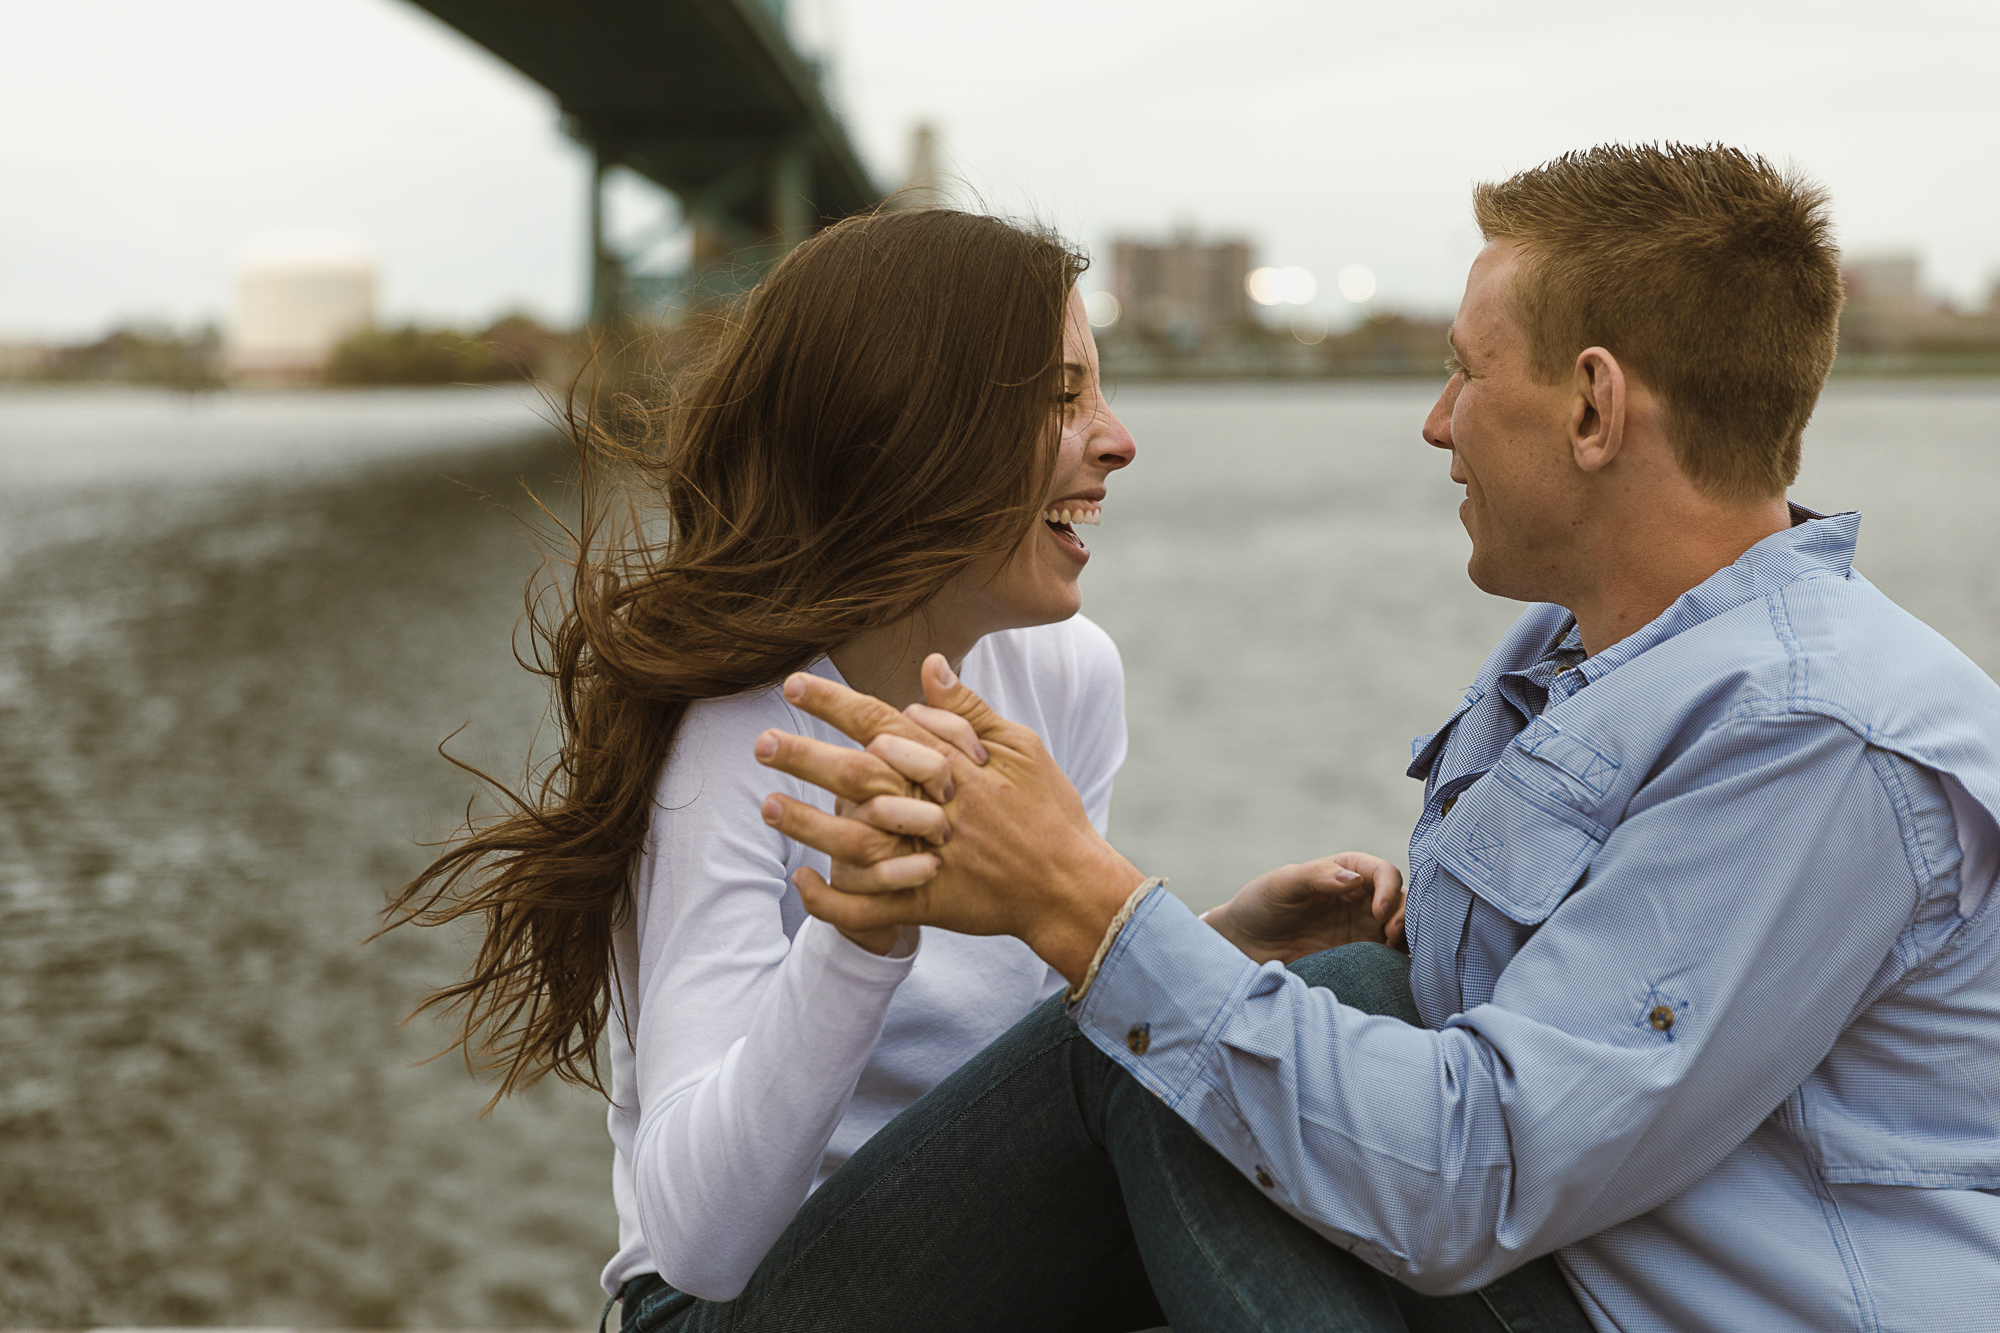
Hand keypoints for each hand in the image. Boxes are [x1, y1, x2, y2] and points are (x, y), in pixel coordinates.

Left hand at [755, 655, 1144, 985]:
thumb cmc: (1049, 811)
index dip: (835, 703)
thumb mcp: (1021, 748)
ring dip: (808, 823)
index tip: (793, 684)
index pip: (882, 723)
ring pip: (856, 841)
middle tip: (760, 742)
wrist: (1070, 885)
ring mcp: (929, 858)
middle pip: (858, 775)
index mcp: (954, 766)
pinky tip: (800, 881)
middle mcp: (935, 809)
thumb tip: (929, 664)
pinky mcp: (926, 901)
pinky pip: (868, 907)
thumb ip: (969, 710)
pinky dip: (832, 899)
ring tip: (766, 806)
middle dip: (806, 757)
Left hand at [1202, 854, 1405, 963]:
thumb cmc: (1260, 904)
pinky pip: (1390, 958)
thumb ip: (1318, 876)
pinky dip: (1399, 962)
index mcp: (1347, 872)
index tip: (1378, 912)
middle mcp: (1362, 900)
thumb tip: (1354, 880)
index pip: (1384, 873)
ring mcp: (1363, 930)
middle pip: (1402, 901)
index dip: (1389, 889)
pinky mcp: (1360, 958)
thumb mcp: (1283, 884)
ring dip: (1408, 938)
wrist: (1244, 945)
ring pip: (1403, 930)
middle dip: (1406, 915)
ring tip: (1394, 952)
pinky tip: (1392, 970)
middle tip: (1392, 935)